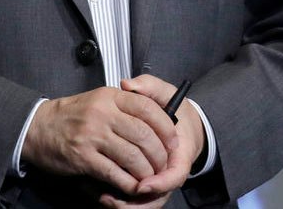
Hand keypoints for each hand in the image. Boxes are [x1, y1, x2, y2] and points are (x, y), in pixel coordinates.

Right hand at [21, 85, 179, 192]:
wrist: (38, 128)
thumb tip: (157, 117)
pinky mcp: (84, 157)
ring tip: (149, 177)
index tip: (173, 141)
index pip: (148, 107)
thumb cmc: (72, 115)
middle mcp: (103, 113)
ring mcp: (93, 135)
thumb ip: (125, 104)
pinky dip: (128, 183)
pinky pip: (115, 173)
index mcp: (110, 96)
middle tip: (163, 164)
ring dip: (145, 171)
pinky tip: (132, 186)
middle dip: (159, 154)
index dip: (165, 127)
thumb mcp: (99, 99)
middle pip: (144, 135)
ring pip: (132, 156)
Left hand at [98, 75, 205, 208]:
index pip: (175, 176)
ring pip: (146, 203)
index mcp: (180, 152)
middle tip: (111, 197)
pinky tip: (103, 196)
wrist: (180, 126)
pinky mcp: (147, 182)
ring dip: (126, 205)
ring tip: (103, 198)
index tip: (141, 185)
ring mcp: (159, 179)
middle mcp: (170, 170)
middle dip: (136, 201)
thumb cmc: (173, 110)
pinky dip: (121, 202)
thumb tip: (129, 85)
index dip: (160, 183)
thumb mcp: (166, 94)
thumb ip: (150, 88)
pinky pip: (136, 200)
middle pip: (158, 198)